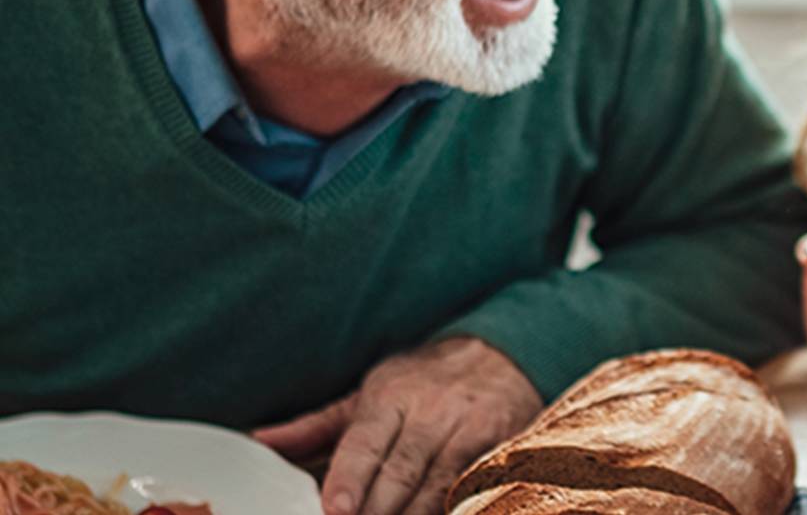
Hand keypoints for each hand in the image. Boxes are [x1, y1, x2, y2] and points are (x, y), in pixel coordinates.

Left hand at [253, 337, 541, 514]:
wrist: (503, 353)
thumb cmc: (424, 380)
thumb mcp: (369, 393)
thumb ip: (316, 426)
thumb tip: (259, 442)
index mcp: (391, 397)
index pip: (365, 444)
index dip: (350, 480)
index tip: (336, 509)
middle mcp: (431, 412)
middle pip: (400, 474)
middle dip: (375, 512)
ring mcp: (469, 431)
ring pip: (436, 488)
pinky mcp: (499, 447)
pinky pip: (470, 488)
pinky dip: (450, 507)